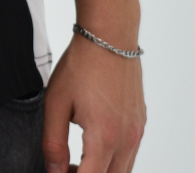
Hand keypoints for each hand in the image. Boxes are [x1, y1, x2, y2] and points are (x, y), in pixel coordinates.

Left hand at [42, 34, 144, 172]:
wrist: (110, 35)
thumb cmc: (81, 64)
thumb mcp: (56, 102)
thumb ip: (53, 143)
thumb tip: (54, 171)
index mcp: (105, 138)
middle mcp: (127, 140)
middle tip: (64, 169)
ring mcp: (137, 132)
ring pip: (123, 171)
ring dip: (100, 172)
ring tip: (75, 160)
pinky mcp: (141, 123)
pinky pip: (130, 154)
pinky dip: (113, 160)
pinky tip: (93, 143)